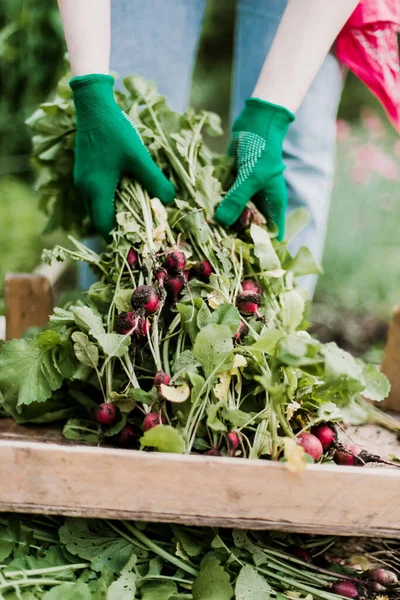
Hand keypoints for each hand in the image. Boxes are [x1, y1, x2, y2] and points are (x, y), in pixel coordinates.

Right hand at [70, 74, 174, 237]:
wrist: (93, 106)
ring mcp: (81, 181)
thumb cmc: (116, 131)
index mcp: (96, 190)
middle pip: (98, 221)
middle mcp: (85, 189)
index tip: (137, 239)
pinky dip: (107, 201)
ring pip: (95, 208)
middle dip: (117, 228)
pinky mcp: (82, 172)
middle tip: (138, 229)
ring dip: (112, 213)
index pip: (104, 227)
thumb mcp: (140, 158)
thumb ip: (155, 181)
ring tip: (134, 212)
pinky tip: (124, 193)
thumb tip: (169, 201)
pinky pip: (94, 196)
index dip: (120, 237)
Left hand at [214, 98, 293, 240]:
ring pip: (234, 216)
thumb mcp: (250, 177)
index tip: (243, 258)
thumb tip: (220, 221)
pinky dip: (216, 206)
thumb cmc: (261, 150)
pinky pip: (224, 201)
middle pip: (249, 229)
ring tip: (204, 236)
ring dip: (222, 222)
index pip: (271, 235)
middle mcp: (260, 203)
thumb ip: (236, 200)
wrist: (256, 123)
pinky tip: (201, 215)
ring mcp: (246, 195)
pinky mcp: (233, 185)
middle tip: (216, 249)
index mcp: (273, 206)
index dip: (260, 249)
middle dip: (235, 237)